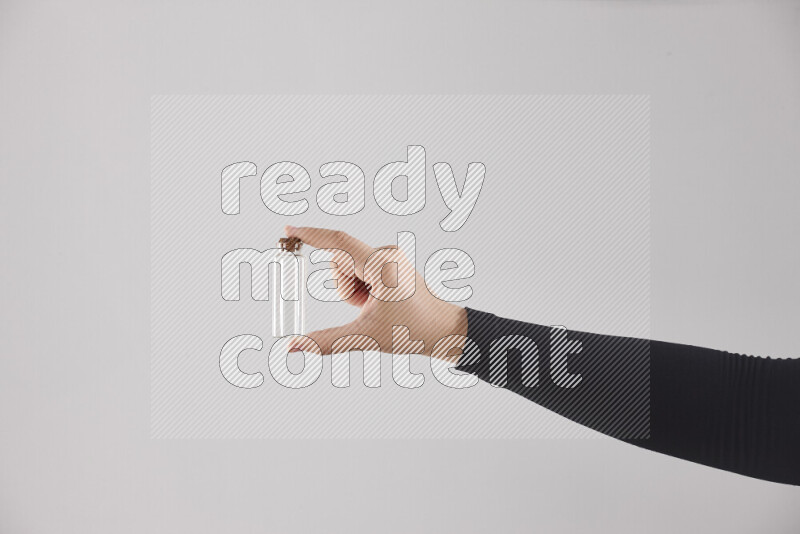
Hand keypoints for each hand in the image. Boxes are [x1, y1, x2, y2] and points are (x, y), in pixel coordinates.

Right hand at [285, 226, 467, 359]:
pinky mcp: (390, 261)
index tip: (289, 229)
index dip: (310, 234)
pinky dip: (361, 288)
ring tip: (375, 306)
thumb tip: (294, 347)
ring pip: (347, 268)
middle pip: (340, 262)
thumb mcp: (365, 337)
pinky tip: (379, 301)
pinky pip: (359, 270)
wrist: (443, 330)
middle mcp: (386, 253)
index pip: (338, 243)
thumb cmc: (412, 331)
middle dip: (344, 289)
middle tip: (366, 308)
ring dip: (352, 290)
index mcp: (381, 265)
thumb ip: (326, 341)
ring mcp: (389, 255)